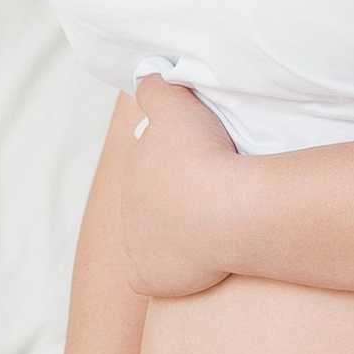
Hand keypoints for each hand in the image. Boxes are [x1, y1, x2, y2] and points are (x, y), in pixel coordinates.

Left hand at [118, 75, 243, 297]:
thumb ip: (155, 87)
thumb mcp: (176, 104)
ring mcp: (136, 249)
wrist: (227, 208)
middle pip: (149, 207)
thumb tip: (144, 73)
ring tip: (208, 231)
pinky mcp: (150, 280)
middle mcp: (126, 211)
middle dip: (172, 202)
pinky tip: (193, 266)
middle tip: (208, 197)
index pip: (147, 170)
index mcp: (132, 171)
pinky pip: (155, 279)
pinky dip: (169, 273)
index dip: (172, 167)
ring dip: (172, 238)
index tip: (198, 167)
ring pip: (150, 243)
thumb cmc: (203, 154)